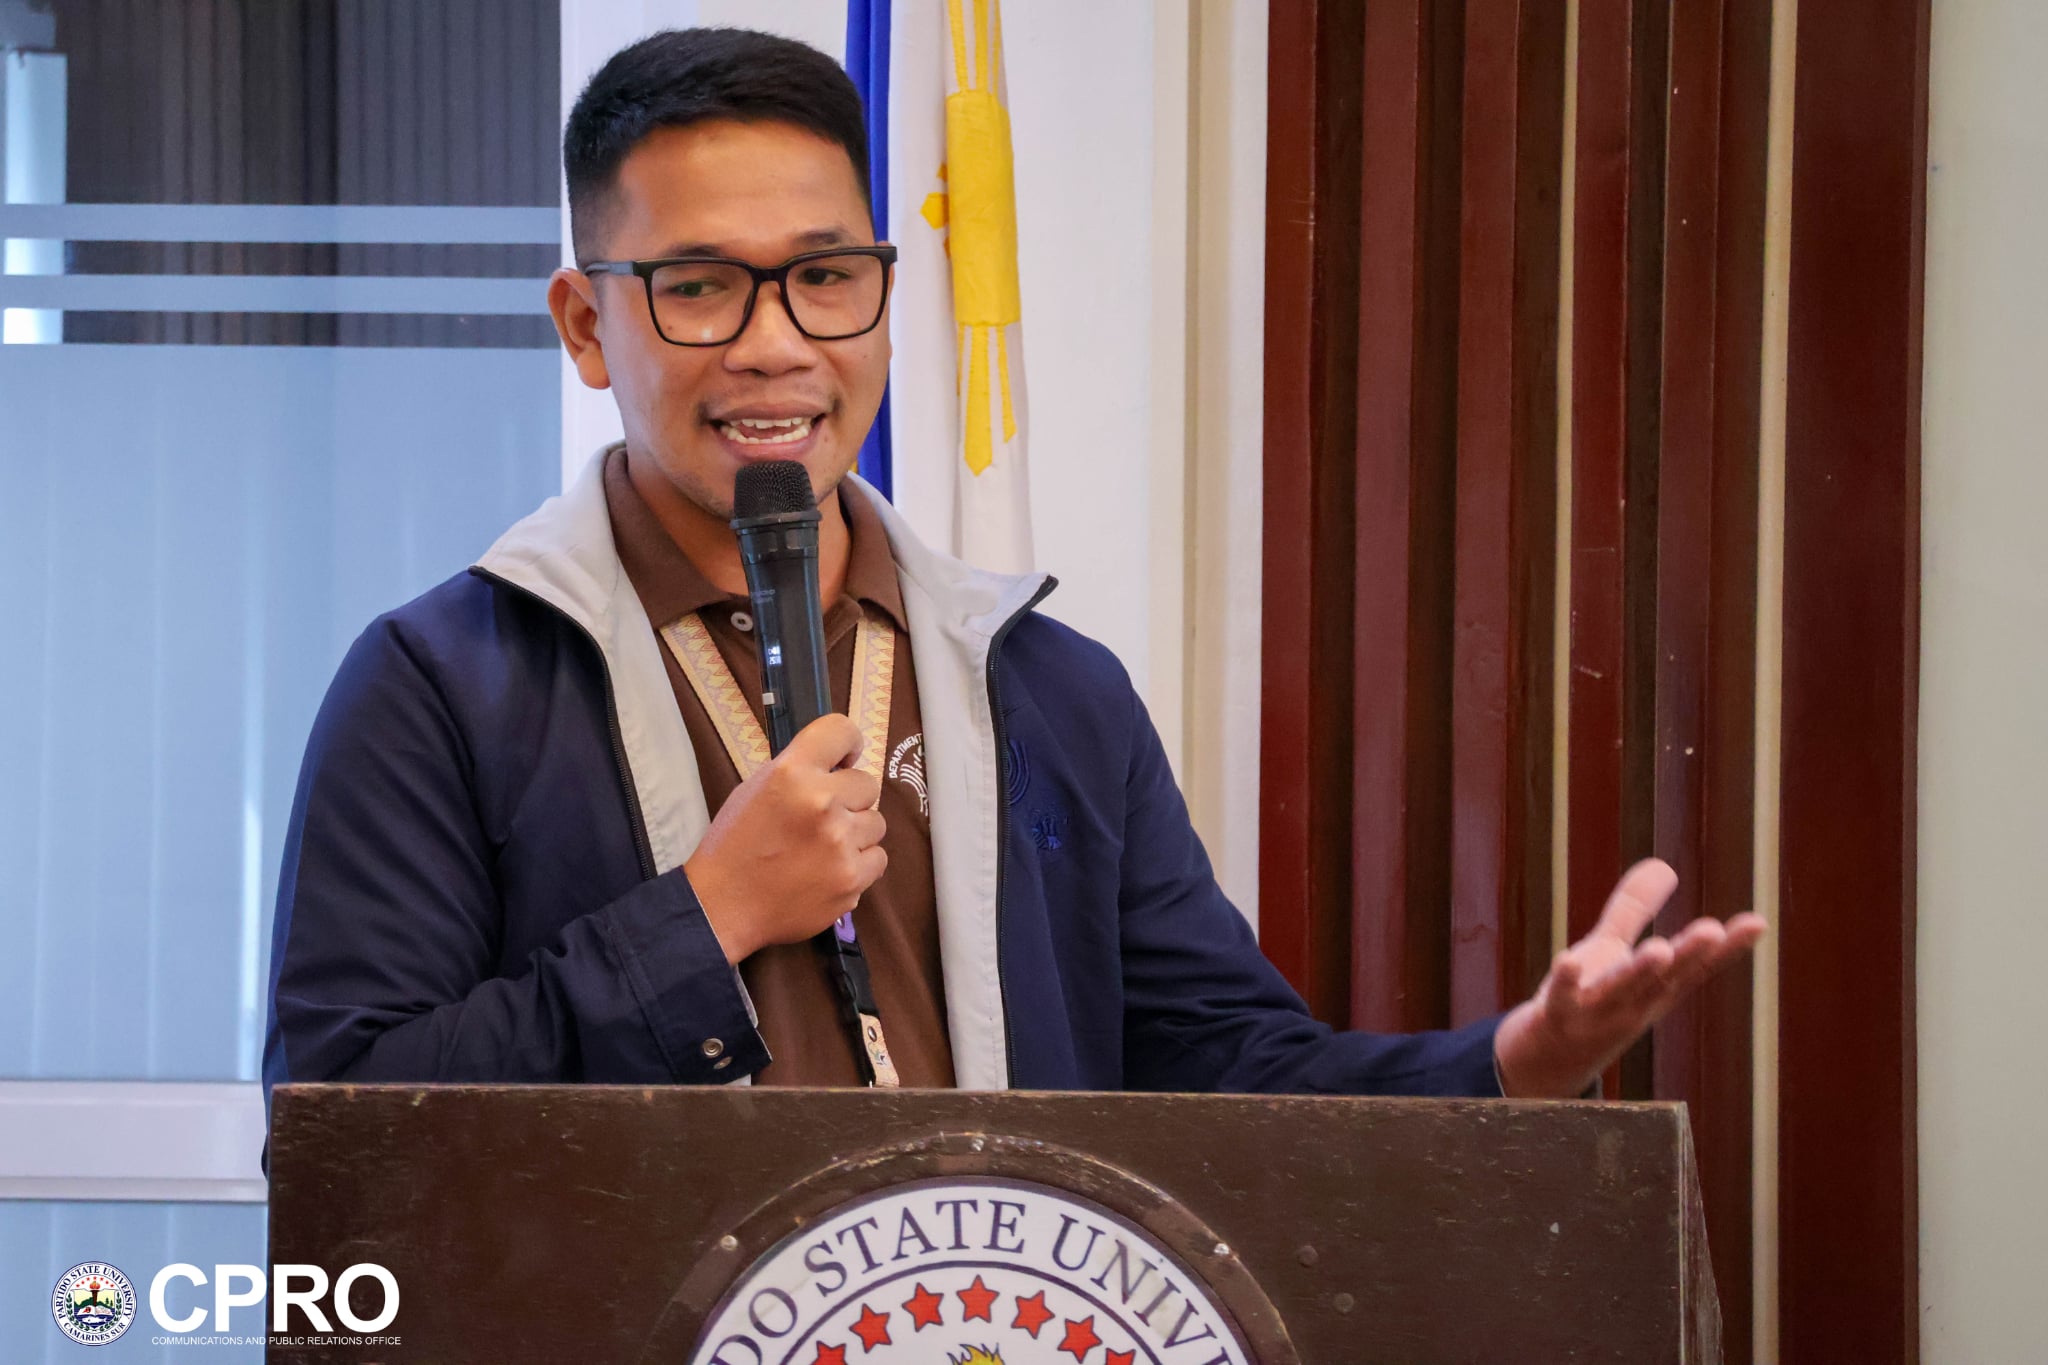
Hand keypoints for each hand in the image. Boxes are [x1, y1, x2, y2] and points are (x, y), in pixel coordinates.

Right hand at [682, 713, 885, 963]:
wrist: (723, 905)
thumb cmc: (734, 845)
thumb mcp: (754, 789)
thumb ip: (798, 772)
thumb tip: (837, 766)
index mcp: (791, 773)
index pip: (841, 731)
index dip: (848, 743)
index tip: (846, 758)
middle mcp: (821, 802)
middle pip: (867, 784)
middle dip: (849, 798)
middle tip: (823, 817)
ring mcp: (840, 843)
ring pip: (876, 823)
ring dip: (856, 833)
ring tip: (824, 848)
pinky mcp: (853, 878)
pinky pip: (878, 858)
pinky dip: (860, 864)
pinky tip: (831, 870)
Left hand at [1492, 859, 1767, 1097]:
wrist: (1545, 1058)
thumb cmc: (1588, 999)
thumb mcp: (1613, 949)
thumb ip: (1635, 908)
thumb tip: (1663, 863)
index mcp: (1653, 988)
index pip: (1695, 967)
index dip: (1727, 948)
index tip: (1757, 924)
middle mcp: (1633, 1003)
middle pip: (1664, 979)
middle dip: (1688, 956)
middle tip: (1712, 931)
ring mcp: (1596, 1012)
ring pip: (1620, 990)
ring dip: (1640, 971)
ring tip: (1659, 948)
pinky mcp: (1557, 1014)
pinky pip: (1561, 999)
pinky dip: (1566, 981)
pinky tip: (1567, 960)